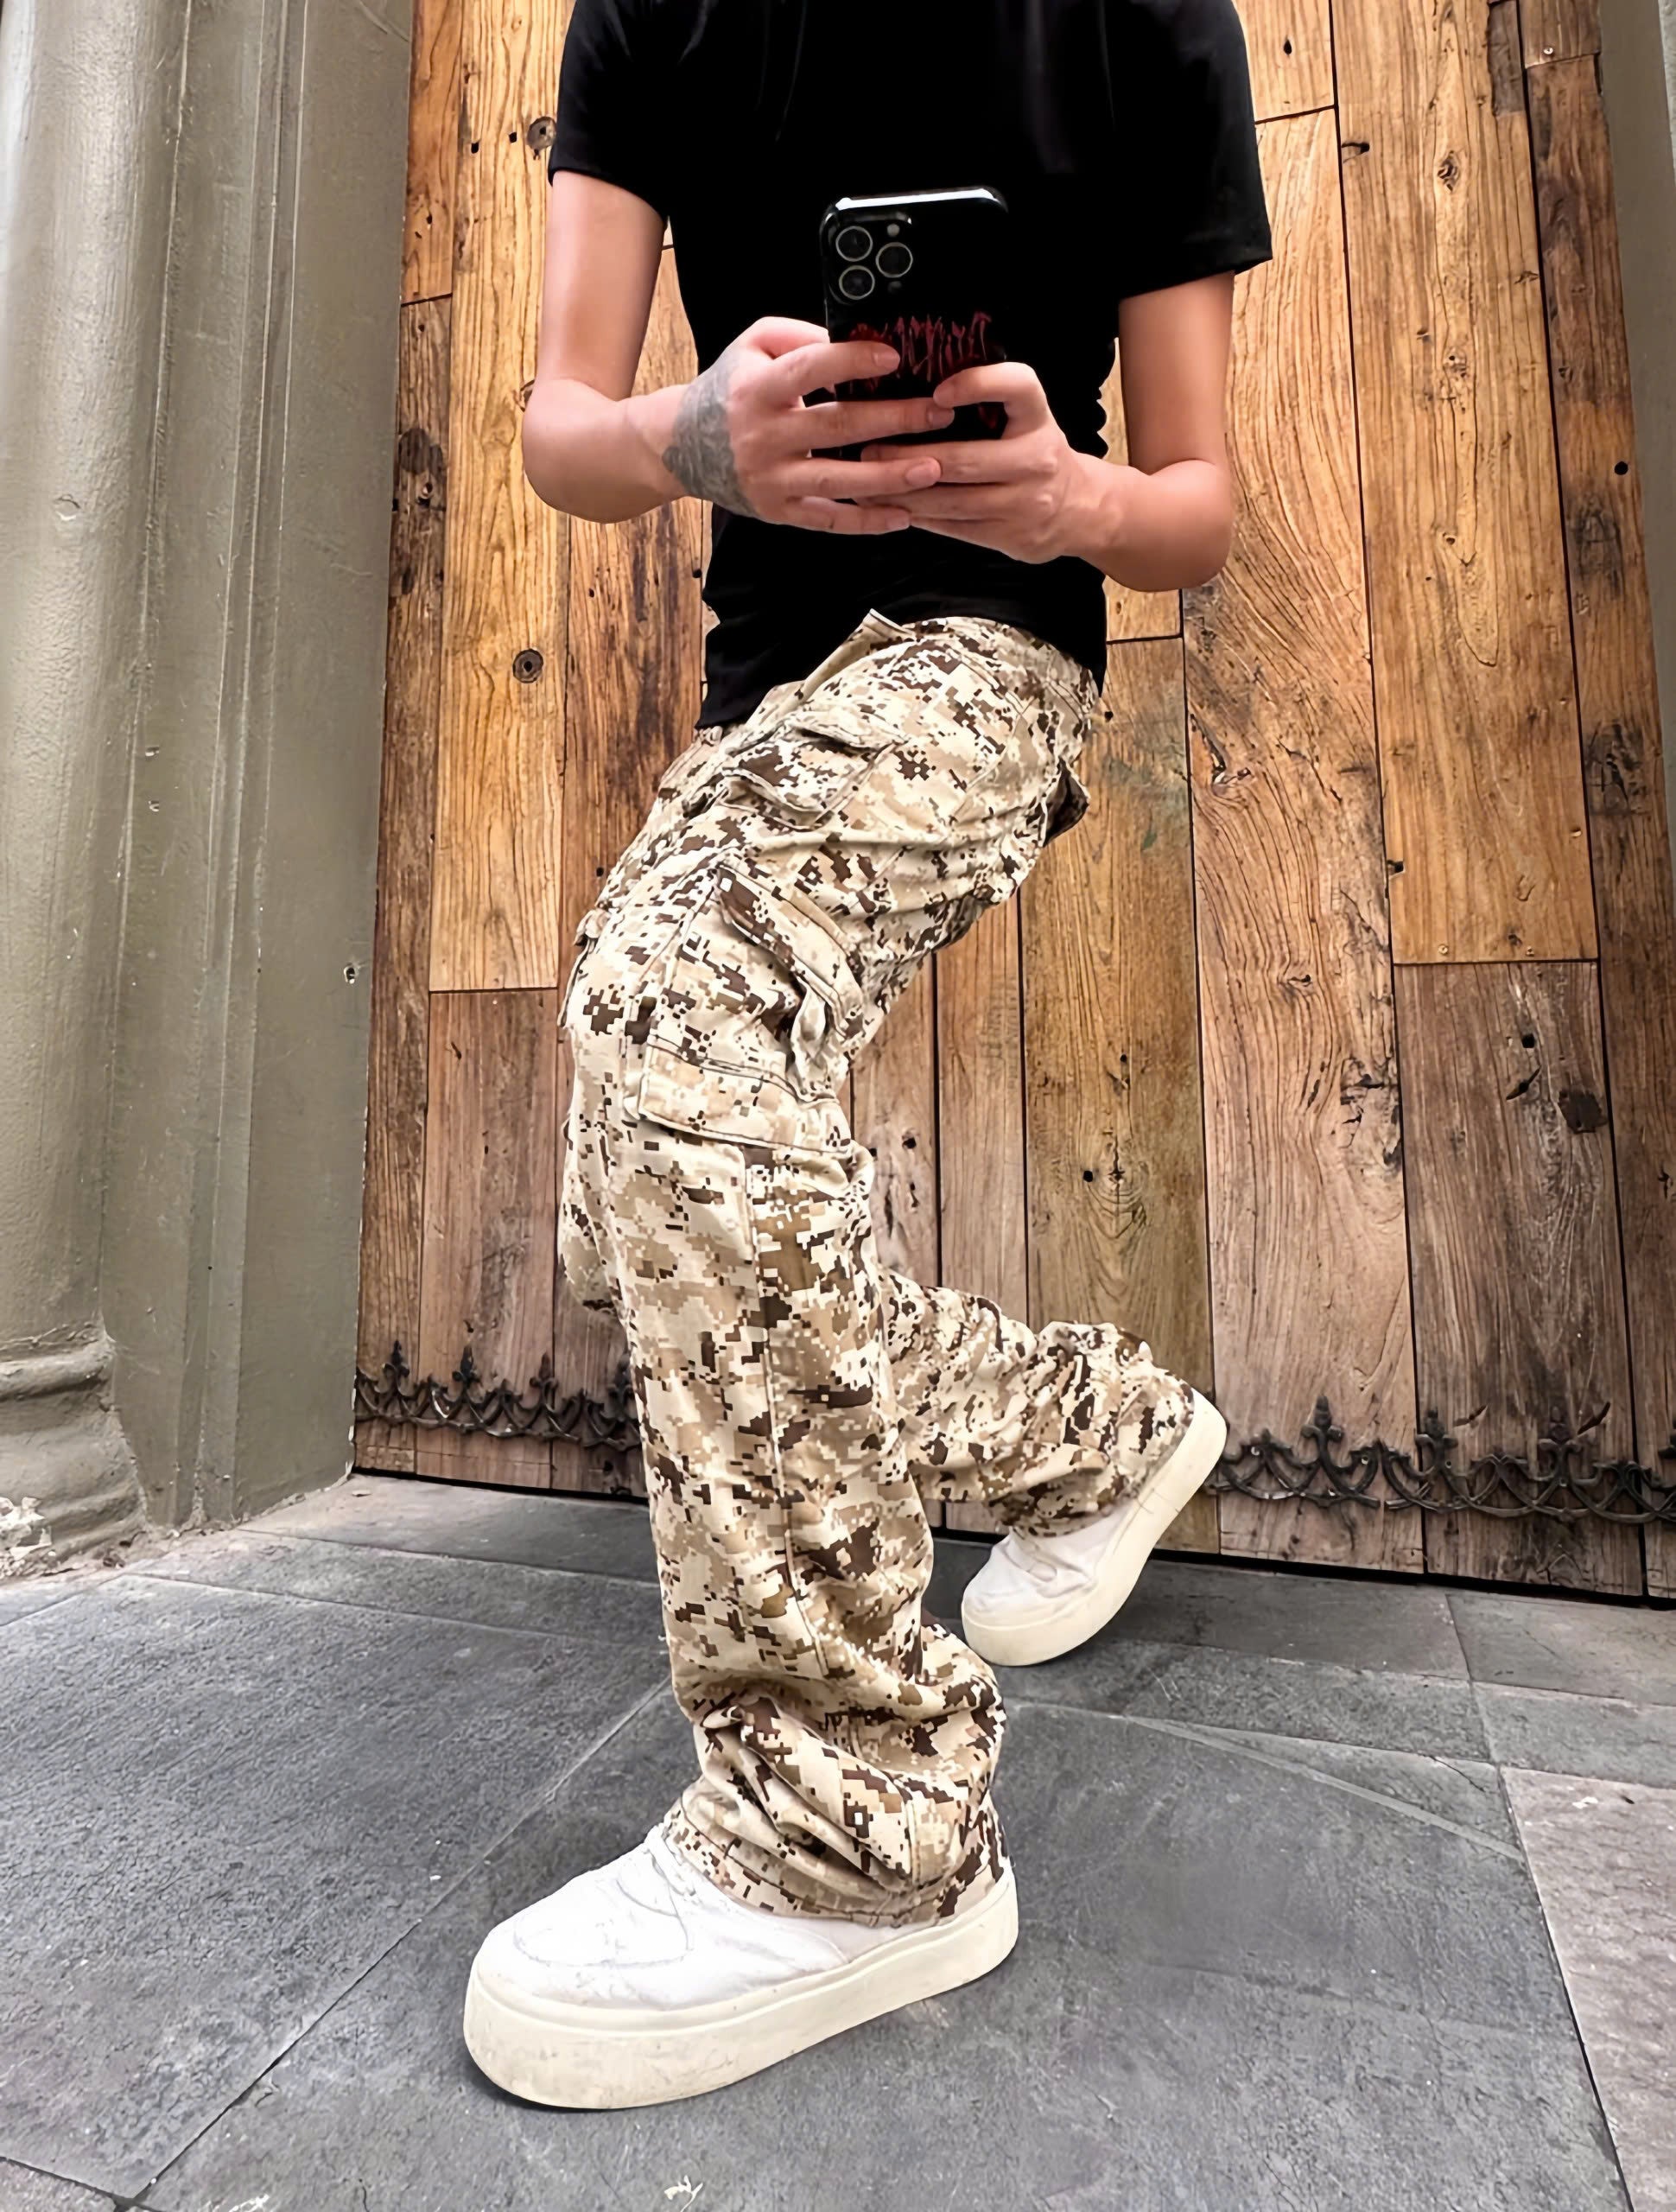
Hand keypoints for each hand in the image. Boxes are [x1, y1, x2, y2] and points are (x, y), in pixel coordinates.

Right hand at [656, 317, 960, 534]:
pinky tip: (905, 515)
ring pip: (837, 482)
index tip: (894, 357)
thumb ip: (799, 338)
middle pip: (835, 427)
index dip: (851, 361)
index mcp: (757, 389)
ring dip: (888, 478)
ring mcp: (771, 481)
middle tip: (938, 414)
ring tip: (933, 469)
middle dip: (891, 420)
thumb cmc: (731, 389)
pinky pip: (828, 521)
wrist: (681, 446)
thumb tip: (856, 339)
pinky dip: (867, 521)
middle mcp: (763, 437)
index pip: (808, 370)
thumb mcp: (753, 346)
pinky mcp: (779, 513)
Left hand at [853, 361, 1100, 563]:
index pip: (1017, 387)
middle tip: (870, 449)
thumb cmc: (1034, 451)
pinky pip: (954, 527)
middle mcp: (1036, 458)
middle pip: (964, 459)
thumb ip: (990, 401)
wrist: (1078, 509)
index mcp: (1039, 417)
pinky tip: (892, 507)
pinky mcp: (1009, 536)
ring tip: (868, 483)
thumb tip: (918, 392)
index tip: (938, 392)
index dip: (978, 384)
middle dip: (909, 456)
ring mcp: (1024, 502)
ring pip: (952, 500)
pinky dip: (919, 517)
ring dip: (904, 493)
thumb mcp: (1027, 416)